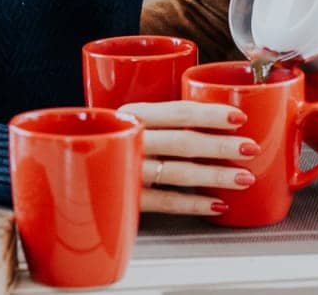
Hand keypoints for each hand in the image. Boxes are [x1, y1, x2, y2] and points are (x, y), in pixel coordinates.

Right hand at [117, 100, 256, 216]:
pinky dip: (194, 204)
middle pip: (182, 142)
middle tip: (249, 148)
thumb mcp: (131, 120)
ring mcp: (128, 170)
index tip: (238, 117)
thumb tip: (216, 119)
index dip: (210, 115)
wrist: (68, 164)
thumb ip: (163, 120)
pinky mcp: (128, 197)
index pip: (178, 112)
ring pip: (178, 173)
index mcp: (133, 114)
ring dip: (215, 176)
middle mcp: (130, 140)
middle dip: (221, 146)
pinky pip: (166, 202)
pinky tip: (217, 204)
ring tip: (242, 178)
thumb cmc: (109, 138)